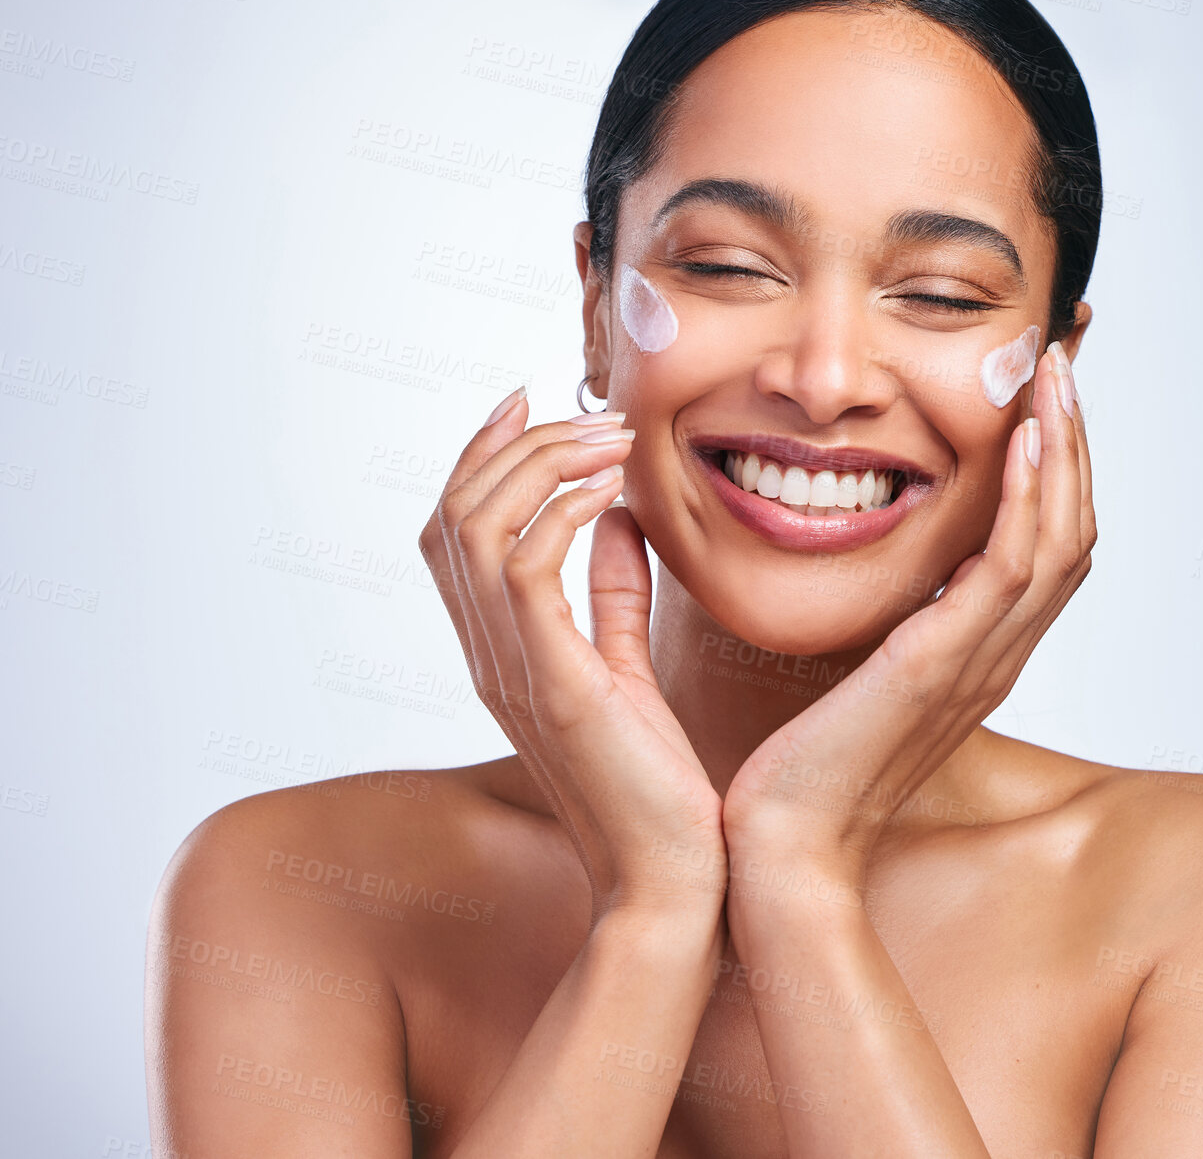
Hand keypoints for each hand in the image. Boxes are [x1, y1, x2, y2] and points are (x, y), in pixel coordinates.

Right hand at [419, 388, 726, 923]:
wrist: (670, 879)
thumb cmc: (653, 785)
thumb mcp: (628, 671)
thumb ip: (615, 597)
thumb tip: (620, 519)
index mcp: (500, 651)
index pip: (454, 532)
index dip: (480, 458)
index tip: (528, 403)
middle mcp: (488, 655)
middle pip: (452, 515)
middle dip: (513, 444)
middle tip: (588, 412)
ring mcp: (512, 670)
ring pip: (477, 528)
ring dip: (541, 465)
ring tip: (610, 440)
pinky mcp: (555, 685)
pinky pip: (526, 569)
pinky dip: (560, 512)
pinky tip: (610, 492)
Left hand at [722, 343, 1094, 875]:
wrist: (782, 847)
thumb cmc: (803, 767)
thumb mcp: (855, 675)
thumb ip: (888, 623)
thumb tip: (890, 567)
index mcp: (977, 655)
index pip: (1044, 549)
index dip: (1055, 473)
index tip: (1038, 401)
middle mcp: (994, 656)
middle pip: (1070, 534)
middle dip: (1072, 444)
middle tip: (1059, 367)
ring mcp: (977, 663)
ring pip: (1057, 542)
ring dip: (1063, 453)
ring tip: (1054, 379)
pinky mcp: (940, 666)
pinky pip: (1008, 571)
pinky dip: (1026, 503)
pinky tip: (1022, 444)